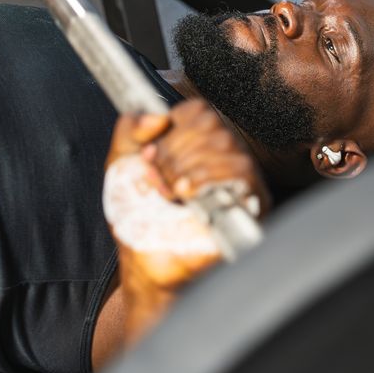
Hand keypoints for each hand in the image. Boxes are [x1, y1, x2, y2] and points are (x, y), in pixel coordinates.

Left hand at [103, 99, 267, 341]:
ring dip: (187, 169)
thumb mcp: (121, 164)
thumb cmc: (138, 219)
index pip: (199, 111)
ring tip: (173, 192)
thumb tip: (157, 115)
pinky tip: (187, 196)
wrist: (146, 262)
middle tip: (161, 179)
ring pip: (226, 145)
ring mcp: (240, 179)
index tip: (153, 156)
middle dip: (175, 153)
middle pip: (211, 125)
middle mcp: (224, 156)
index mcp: (199, 143)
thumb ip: (130, 128)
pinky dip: (207, 180)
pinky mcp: (252, 203)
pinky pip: (242, 173)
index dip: (171, 131)